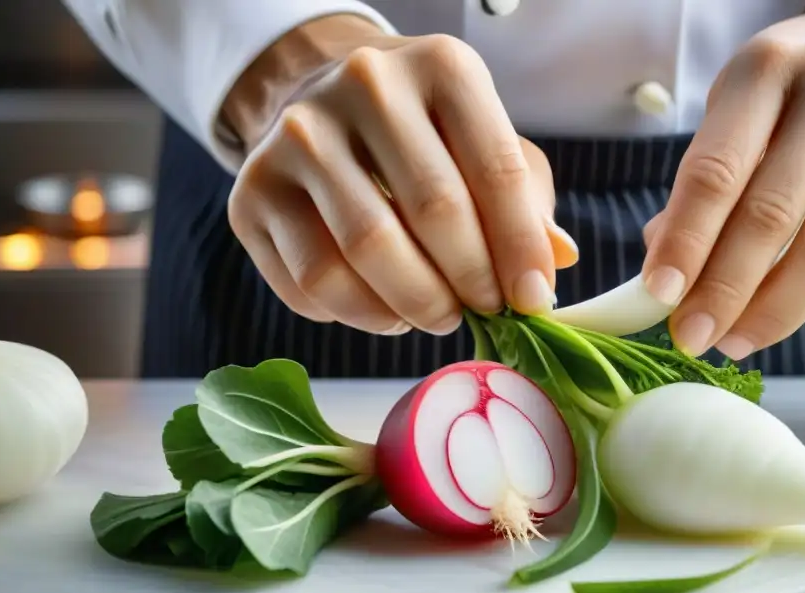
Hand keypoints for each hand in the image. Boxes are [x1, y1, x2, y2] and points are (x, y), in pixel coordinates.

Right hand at [224, 17, 575, 335]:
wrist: (320, 105)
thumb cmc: (423, 136)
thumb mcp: (485, 144)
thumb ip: (525, 199)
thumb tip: (554, 260)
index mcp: (441, 66)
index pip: (496, 169)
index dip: (519, 248)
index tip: (532, 301)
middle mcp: (364, 86)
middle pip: (433, 212)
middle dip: (470, 282)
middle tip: (483, 312)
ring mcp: (296, 135)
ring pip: (365, 253)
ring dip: (414, 306)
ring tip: (435, 314)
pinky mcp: (251, 191)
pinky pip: (311, 283)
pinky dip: (358, 314)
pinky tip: (383, 307)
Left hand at [641, 0, 804, 359]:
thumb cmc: (791, 103)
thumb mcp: (735, 121)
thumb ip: (702, 193)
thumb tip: (667, 284)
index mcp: (765, 69)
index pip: (715, 173)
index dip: (685, 243)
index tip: (660, 298)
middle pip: (771, 217)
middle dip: (724, 293)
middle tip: (695, 338)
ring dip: (777, 313)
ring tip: (740, 339)